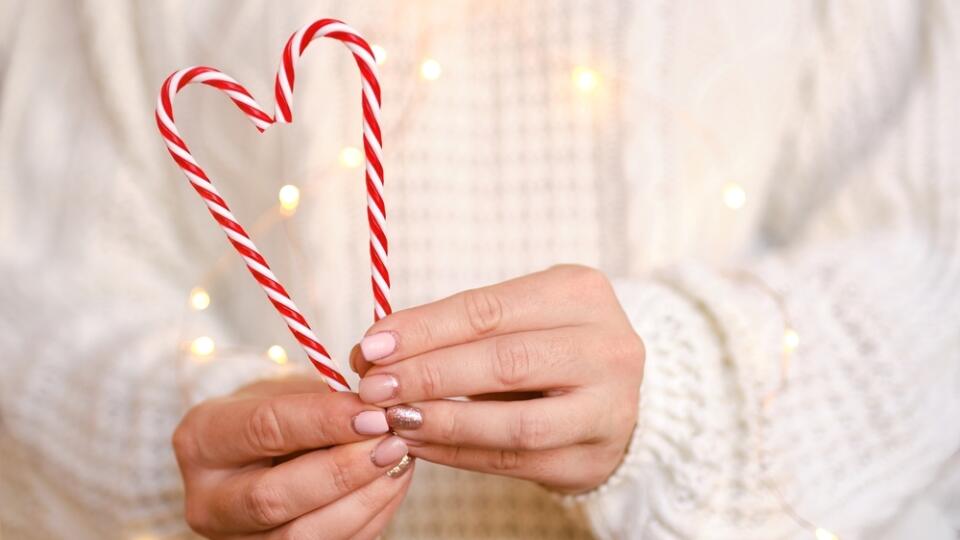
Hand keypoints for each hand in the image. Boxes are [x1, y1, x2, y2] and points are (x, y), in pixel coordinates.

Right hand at [172, 376, 413, 538]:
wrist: (261, 451)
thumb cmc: (278, 412)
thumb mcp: (289, 391)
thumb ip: (325, 399)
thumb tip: (379, 411)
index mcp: (202, 439)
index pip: (264, 429)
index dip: (325, 422)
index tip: (375, 414)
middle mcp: (208, 499)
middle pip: (273, 497)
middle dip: (342, 471)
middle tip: (391, 444)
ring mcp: (236, 538)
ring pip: (300, 535)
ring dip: (362, 500)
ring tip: (399, 463)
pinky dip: (368, 516)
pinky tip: (392, 484)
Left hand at [352, 265, 643, 492]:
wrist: (611, 395)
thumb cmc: (546, 345)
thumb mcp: (515, 317)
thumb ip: (454, 330)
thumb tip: (371, 351)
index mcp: (581, 293)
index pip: (489, 310)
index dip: (425, 329)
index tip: (371, 346)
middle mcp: (606, 347)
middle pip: (505, 362)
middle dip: (428, 375)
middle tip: (373, 388)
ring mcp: (609, 408)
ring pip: (516, 423)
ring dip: (443, 423)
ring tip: (393, 420)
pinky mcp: (593, 459)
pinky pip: (515, 461)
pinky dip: (459, 453)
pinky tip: (420, 443)